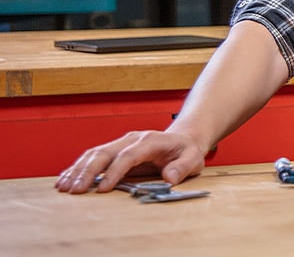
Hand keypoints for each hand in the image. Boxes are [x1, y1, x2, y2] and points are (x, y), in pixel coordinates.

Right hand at [55, 130, 204, 193]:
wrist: (182, 139)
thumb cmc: (186, 151)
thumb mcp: (193, 158)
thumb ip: (183, 167)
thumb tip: (170, 177)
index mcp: (150, 140)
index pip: (127, 156)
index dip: (114, 172)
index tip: (103, 189)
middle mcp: (132, 139)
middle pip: (105, 153)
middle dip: (88, 172)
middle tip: (75, 190)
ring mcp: (121, 143)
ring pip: (94, 154)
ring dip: (78, 170)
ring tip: (64, 186)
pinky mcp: (115, 149)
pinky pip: (93, 156)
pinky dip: (78, 167)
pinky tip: (66, 178)